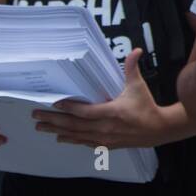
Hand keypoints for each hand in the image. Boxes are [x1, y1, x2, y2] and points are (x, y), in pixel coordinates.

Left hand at [32, 48, 182, 148]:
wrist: (159, 130)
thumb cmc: (147, 107)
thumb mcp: (139, 86)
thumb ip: (132, 68)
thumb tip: (136, 50)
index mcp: (112, 113)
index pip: (84, 111)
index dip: (68, 107)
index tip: (53, 103)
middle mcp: (105, 128)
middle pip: (73, 125)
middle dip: (53, 120)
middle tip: (36, 116)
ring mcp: (104, 138)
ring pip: (76, 135)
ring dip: (57, 131)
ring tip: (41, 127)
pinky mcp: (107, 144)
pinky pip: (84, 142)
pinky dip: (71, 140)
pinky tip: (61, 138)